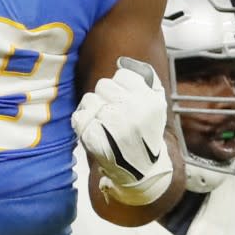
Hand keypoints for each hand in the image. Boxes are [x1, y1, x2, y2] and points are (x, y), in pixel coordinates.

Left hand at [71, 57, 173, 205]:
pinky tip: (96, 134)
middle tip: (114, 117)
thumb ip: (144, 81)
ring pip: (89, 99)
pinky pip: (79, 117)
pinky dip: (83, 124)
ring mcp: (113, 126)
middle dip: (105, 98)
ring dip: (93, 110)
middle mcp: (133, 111)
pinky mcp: (95, 139)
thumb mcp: (155, 107)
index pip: (122, 75)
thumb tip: (122, 61)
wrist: (139, 172)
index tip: (125, 103)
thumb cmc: (144, 135)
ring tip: (105, 126)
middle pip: (103, 85)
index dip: (120, 88)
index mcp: (149, 100)